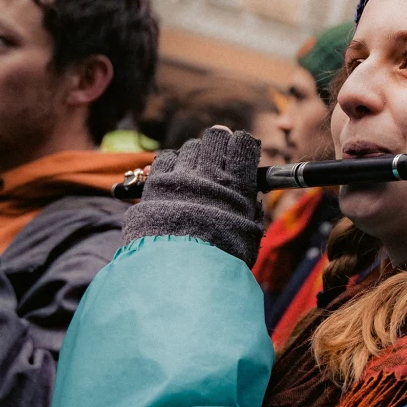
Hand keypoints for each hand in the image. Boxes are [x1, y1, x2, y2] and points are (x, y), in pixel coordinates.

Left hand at [122, 127, 264, 266]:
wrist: (181, 269)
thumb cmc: (222, 255)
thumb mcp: (248, 231)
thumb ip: (249, 207)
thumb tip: (250, 197)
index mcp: (237, 184)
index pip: (243, 143)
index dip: (242, 144)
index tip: (241, 150)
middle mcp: (210, 173)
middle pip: (215, 136)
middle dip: (219, 141)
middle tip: (217, 155)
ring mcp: (182, 176)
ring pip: (190, 147)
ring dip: (194, 155)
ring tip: (194, 174)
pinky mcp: (157, 182)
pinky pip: (165, 158)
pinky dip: (171, 164)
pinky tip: (174, 179)